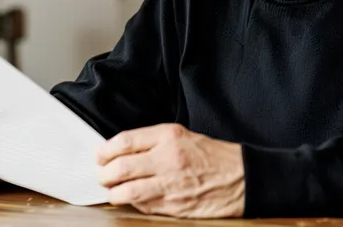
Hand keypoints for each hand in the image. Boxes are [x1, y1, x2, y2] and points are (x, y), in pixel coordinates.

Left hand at [95, 123, 244, 217]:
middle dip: (105, 174)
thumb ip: (153, 143)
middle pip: (121, 167)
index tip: (99, 156)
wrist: (243, 178)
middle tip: (102, 176)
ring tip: (113, 192)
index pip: (125, 141)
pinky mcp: (176, 206)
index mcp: (169, 137)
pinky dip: (134, 204)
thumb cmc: (214, 157)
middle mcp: (168, 159)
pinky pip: (145, 206)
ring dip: (115, 194)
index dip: (105, 151)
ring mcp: (171, 184)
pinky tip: (134, 200)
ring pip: (128, 192)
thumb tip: (122, 153)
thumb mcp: (184, 136)